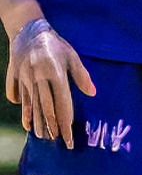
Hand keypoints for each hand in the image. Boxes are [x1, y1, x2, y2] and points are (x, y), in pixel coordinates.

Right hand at [4, 20, 94, 148]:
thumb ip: (82, 76)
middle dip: (52, 127)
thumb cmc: (56, 45)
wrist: (28, 33)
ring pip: (32, 106)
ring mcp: (25, 79)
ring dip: (38, 123)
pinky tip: (27, 124)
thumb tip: (93, 93)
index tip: (70, 137)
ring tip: (43, 137)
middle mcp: (39, 78)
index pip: (63, 104)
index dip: (66, 122)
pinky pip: (19, 99)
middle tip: (58, 141)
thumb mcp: (72, 56)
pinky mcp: (15, 79)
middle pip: (46, 108)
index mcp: (56, 73)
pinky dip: (24, 113)